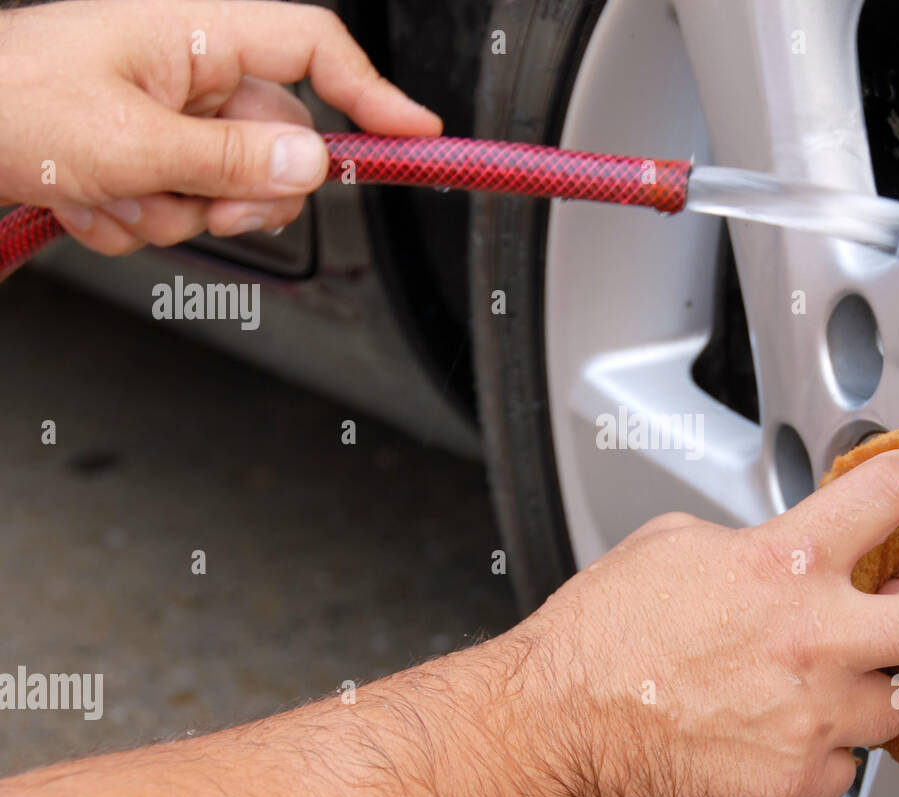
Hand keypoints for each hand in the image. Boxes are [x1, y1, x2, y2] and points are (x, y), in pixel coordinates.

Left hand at [0, 0, 439, 253]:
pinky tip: (91, 201)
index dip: (374, 92)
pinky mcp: (142, 153)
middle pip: (278, 141)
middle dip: (238, 191)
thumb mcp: (132, 143)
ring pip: (227, 186)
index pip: (314, 48)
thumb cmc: (8, 104)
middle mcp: (188, 68)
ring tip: (112, 197)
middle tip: (195, 203)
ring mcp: (165, 113)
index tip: (415, 136)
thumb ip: (234, 159)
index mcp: (195, 32)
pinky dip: (140, 220)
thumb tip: (314, 163)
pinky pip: (179, 206)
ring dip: (175, 213)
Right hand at [506, 441, 898, 796]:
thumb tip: (777, 547)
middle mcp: (815, 637)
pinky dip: (821, 753)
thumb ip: (749, 542)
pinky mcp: (796, 781)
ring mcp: (813, 715)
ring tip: (817, 688)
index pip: (893, 495)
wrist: (551, 727)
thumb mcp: (671, 545)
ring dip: (870, 693)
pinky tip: (778, 735)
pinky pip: (845, 767)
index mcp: (784, 562)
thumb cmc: (597, 640)